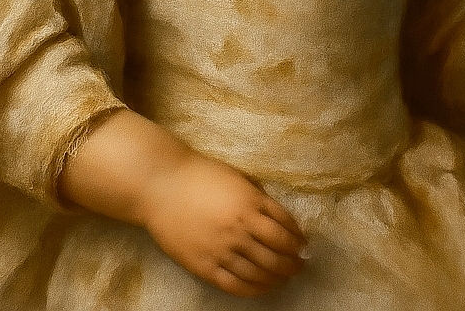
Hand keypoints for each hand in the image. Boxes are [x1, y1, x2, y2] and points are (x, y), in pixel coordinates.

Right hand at [139, 150, 307, 297]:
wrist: (161, 185)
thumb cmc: (199, 175)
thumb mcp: (236, 177)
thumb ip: (257, 197)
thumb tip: (278, 218)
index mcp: (250, 202)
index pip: (286, 227)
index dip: (298, 239)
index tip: (304, 245)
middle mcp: (240, 227)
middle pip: (278, 253)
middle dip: (294, 262)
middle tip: (300, 265)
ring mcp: (222, 248)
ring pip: (261, 272)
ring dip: (278, 277)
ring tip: (285, 278)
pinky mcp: (205, 265)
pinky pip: (236, 284)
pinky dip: (255, 289)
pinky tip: (262, 287)